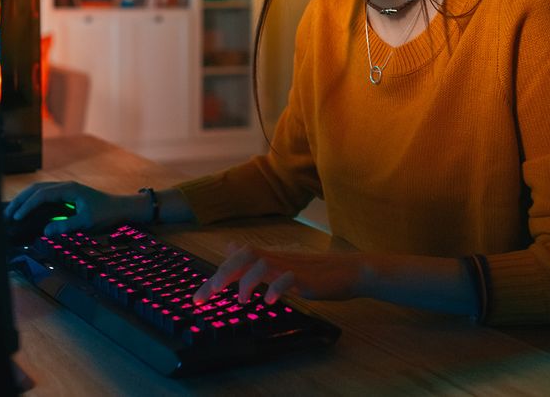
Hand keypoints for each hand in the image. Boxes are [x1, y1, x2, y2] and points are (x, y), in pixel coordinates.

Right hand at [4, 181, 144, 235]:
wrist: (122, 208)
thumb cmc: (107, 214)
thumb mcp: (87, 222)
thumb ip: (66, 226)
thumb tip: (46, 231)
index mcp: (69, 189)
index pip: (41, 194)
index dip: (27, 205)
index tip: (16, 217)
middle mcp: (65, 186)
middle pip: (36, 189)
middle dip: (20, 200)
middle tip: (7, 214)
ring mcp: (66, 189)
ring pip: (39, 190)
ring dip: (25, 200)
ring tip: (12, 212)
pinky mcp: (67, 195)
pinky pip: (46, 195)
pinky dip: (33, 201)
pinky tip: (27, 210)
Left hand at [192, 243, 367, 305]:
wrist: (351, 271)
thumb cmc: (316, 271)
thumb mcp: (280, 265)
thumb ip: (255, 259)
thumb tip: (231, 246)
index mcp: (269, 258)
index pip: (236, 259)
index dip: (215, 276)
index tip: (198, 299)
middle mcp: (277, 258)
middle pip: (243, 256)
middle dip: (220, 276)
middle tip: (205, 298)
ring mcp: (292, 266)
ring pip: (262, 263)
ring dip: (247, 282)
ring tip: (242, 301)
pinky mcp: (307, 277)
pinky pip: (288, 278)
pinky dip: (276, 289)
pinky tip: (269, 302)